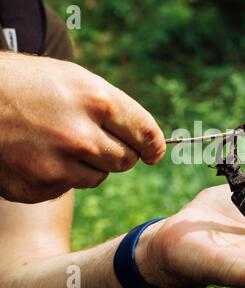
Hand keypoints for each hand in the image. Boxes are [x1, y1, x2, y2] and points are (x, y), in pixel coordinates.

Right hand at [0, 52, 165, 202]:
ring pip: (99, 177)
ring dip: (89, 165)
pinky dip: (62, 176)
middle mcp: (81, 135)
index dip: (155, 146)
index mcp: (97, 101)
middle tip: (97, 141)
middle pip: (126, 161)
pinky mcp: (39, 186)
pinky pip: (69, 187)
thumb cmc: (26, 84)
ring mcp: (59, 165)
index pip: (146, 134)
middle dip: (118, 153)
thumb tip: (145, 138)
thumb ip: (112, 108)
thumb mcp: (74, 79)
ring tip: (60, 143)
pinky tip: (40, 155)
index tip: (154, 153)